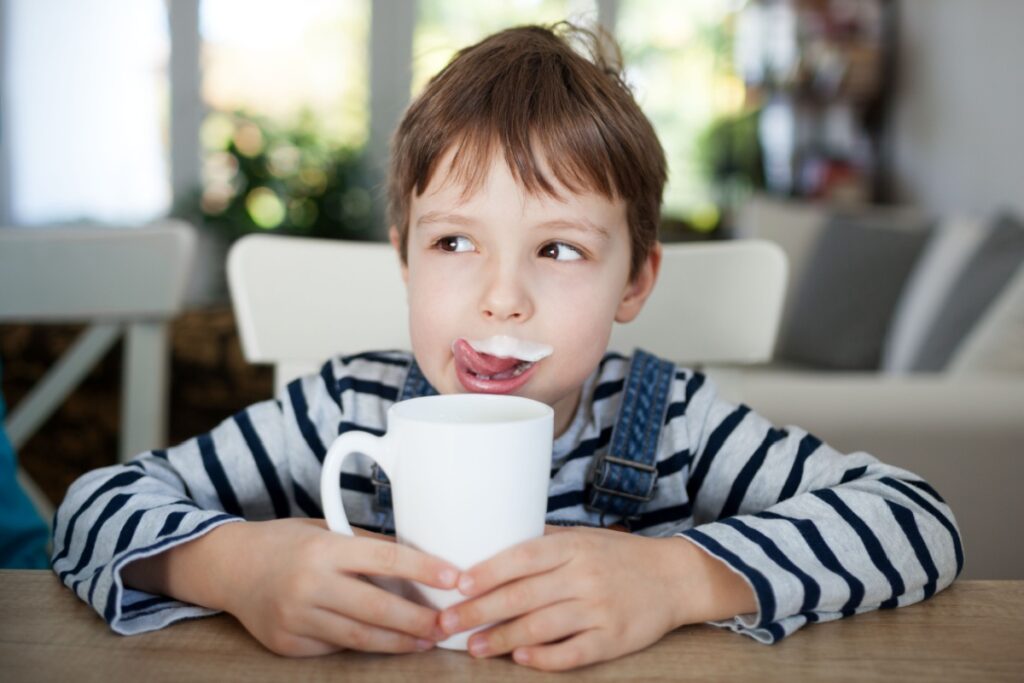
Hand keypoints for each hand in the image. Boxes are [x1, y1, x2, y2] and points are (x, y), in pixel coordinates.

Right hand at [125, 518, 458, 656]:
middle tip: (449, 624)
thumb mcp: (325, 528)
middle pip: (378, 607)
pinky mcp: (288, 644)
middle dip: (419, 620)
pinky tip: (386, 642)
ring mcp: (297, 618)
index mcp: (324, 548)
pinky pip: (336, 647)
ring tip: (426, 640)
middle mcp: (310, 584)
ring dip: (399, 641)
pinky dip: (363, 644)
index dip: (425, 569)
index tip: (455, 578)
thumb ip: (366, 545)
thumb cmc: (287, 542)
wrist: (229, 567)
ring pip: (361, 636)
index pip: (386, 557)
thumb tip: (417, 560)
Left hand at [437, 526, 752, 670]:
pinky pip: (573, 652)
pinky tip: (520, 658)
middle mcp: (584, 576)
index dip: (488, 572)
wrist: (675, 578)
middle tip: (447, 624)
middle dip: (479, 611)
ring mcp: (600, 609)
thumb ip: (543, 542)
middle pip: (523, 595)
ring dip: (502, 639)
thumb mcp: (584, 537)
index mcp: (573, 547)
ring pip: (541, 626)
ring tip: (473, 648)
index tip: (458, 584)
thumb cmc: (619, 556)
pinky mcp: (614, 639)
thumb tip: (490, 539)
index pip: (523, 557)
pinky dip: (544, 657)